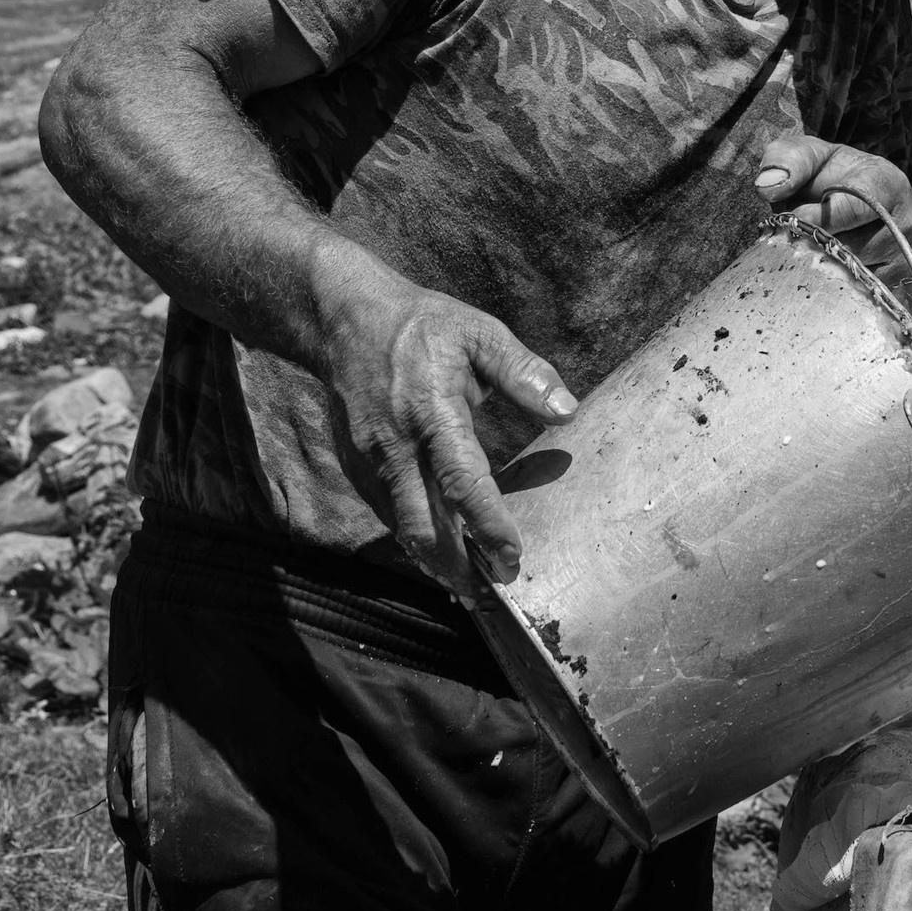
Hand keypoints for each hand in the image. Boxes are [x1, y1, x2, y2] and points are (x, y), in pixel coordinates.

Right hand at [315, 260, 577, 590]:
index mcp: (433, 414)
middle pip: (423, 526)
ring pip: (401, 528)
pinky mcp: (357, 466)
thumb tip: (567, 409)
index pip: (463, 483)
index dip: (488, 525)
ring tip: (469, 586)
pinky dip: (413, 539)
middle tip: (492, 590)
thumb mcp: (480, 334)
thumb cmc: (423, 326)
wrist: (344, 320)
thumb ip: (524, 372)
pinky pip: (386, 514)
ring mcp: (371, 460)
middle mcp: (396, 446)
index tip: (512, 556)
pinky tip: (439, 552)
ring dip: (434, 562)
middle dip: (457, 567)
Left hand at [756, 133, 911, 285]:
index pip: (852, 209)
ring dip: (820, 269)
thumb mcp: (804, 154)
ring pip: (852, 277)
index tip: (789, 221)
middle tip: (789, 242)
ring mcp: (904, 259)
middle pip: (850, 249)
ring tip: (804, 254)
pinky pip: (859, 298)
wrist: (849, 198)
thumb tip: (767, 188)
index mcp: (887, 183)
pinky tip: (818, 274)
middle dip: (813, 246)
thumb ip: (786, 161)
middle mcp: (905, 223)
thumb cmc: (824, 174)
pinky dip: (832, 290)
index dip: (813, 219)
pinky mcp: (895, 288)